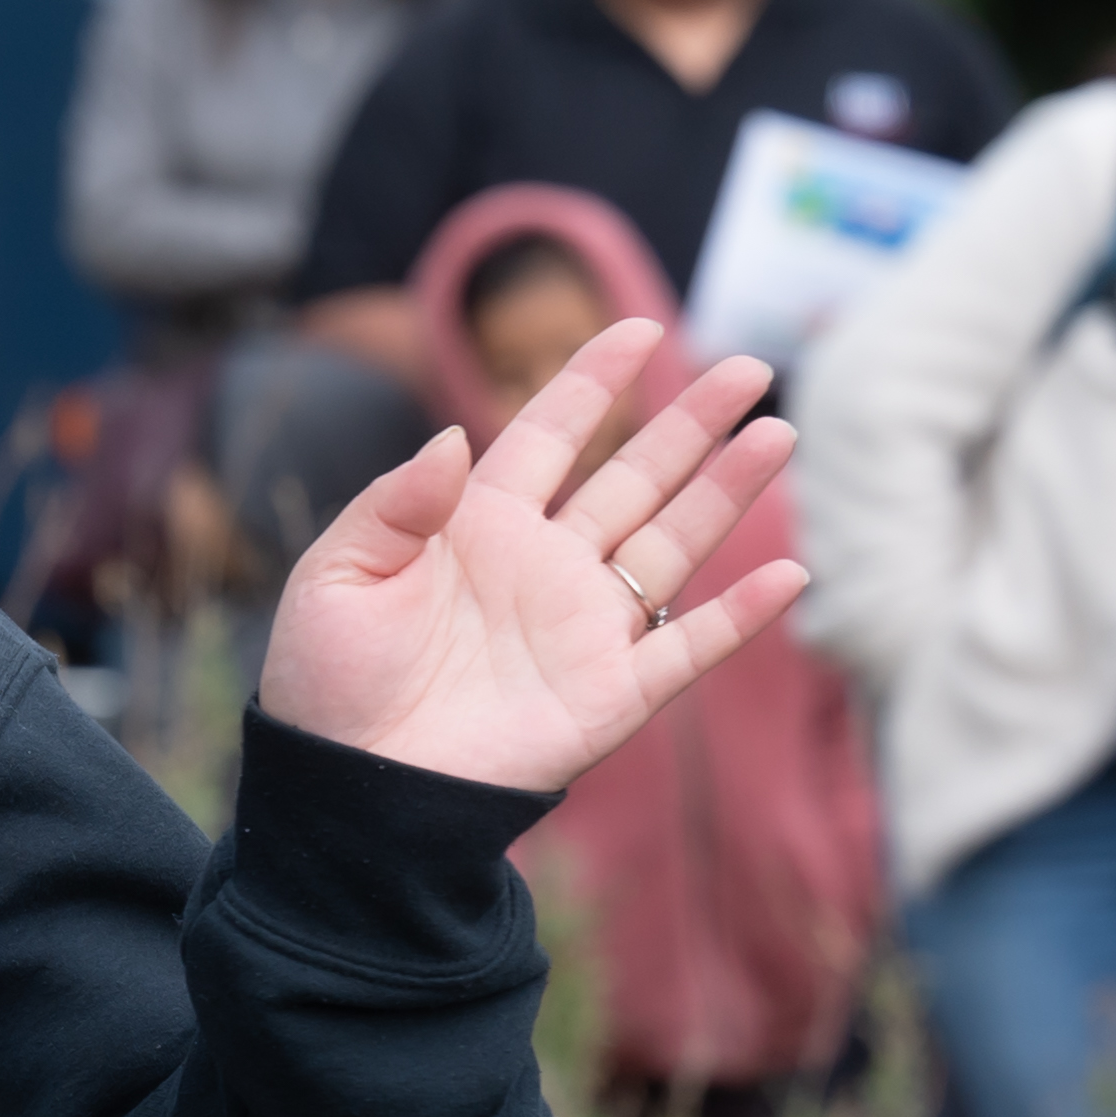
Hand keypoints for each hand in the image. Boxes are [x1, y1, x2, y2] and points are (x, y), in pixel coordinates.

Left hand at [252, 318, 800, 795]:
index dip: (591, 383)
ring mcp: (582, 628)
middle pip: (633, 478)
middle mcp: (542, 566)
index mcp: (475, 527)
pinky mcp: (608, 696)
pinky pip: (686, 650)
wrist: (347, 787)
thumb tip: (450, 439)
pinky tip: (788, 574)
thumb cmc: (327, 683)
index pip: (546, 436)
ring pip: (672, 545)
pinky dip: (739, 617)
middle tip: (749, 369)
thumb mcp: (337, 579)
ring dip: (727, 493)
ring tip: (776, 434)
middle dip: (690, 424)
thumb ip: (391, 506)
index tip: (638, 329)